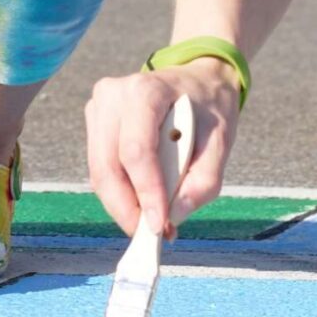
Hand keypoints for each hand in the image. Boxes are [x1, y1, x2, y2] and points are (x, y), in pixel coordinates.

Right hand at [84, 59, 240, 237]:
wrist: (196, 80)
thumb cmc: (209, 108)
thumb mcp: (222, 141)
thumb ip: (203, 181)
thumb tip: (173, 217)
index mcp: (146, 90)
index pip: (136, 150)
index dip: (145, 191)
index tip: (159, 225)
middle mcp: (112, 94)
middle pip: (108, 166)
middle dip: (127, 209)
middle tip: (152, 236)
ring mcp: (98, 106)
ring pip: (99, 172)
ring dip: (122, 205)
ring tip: (150, 222)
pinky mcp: (94, 121)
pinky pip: (100, 168)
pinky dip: (119, 193)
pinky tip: (140, 202)